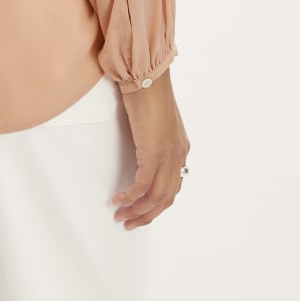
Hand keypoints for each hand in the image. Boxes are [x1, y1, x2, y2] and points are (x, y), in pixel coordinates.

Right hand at [112, 67, 189, 229]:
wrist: (148, 78)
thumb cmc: (148, 91)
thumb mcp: (155, 120)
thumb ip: (153, 136)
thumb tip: (143, 144)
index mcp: (180, 149)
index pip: (172, 187)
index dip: (157, 203)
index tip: (142, 211)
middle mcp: (178, 157)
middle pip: (166, 199)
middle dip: (147, 216)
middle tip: (130, 223)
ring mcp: (168, 157)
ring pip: (155, 198)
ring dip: (137, 211)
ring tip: (121, 216)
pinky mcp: (153, 154)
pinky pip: (142, 186)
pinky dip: (130, 196)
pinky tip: (118, 199)